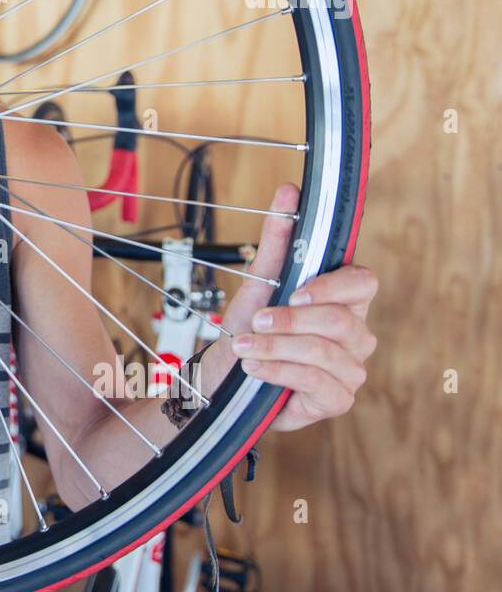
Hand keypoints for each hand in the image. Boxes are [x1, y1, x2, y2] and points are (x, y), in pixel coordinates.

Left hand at [211, 182, 377, 432]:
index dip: (333, 286)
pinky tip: (255, 368)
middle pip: (342, 321)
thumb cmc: (249, 328)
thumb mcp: (259, 281)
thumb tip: (289, 191)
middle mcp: (356, 334)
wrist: (226, 375)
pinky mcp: (337, 399)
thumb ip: (277, 239)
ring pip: (324, 353)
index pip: (365, 282)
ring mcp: (350, 368)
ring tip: (244, 347)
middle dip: (290, 321)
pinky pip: (317, 384)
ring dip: (275, 348)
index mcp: (344, 299)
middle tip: (256, 320)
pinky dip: (278, 372)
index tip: (294, 291)